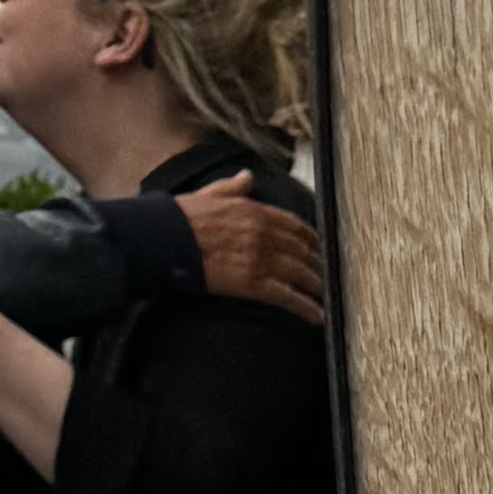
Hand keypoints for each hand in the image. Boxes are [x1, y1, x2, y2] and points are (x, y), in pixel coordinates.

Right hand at [182, 186, 325, 319]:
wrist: (163, 240)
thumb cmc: (180, 219)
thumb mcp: (208, 195)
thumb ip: (231, 188)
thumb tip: (247, 177)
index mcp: (253, 210)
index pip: (293, 224)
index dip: (311, 238)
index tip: (319, 246)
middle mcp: (263, 233)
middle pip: (302, 250)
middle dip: (319, 264)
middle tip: (329, 275)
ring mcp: (261, 259)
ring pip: (301, 273)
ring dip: (317, 286)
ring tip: (326, 296)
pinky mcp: (254, 283)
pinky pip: (288, 297)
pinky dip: (306, 308)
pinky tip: (318, 317)